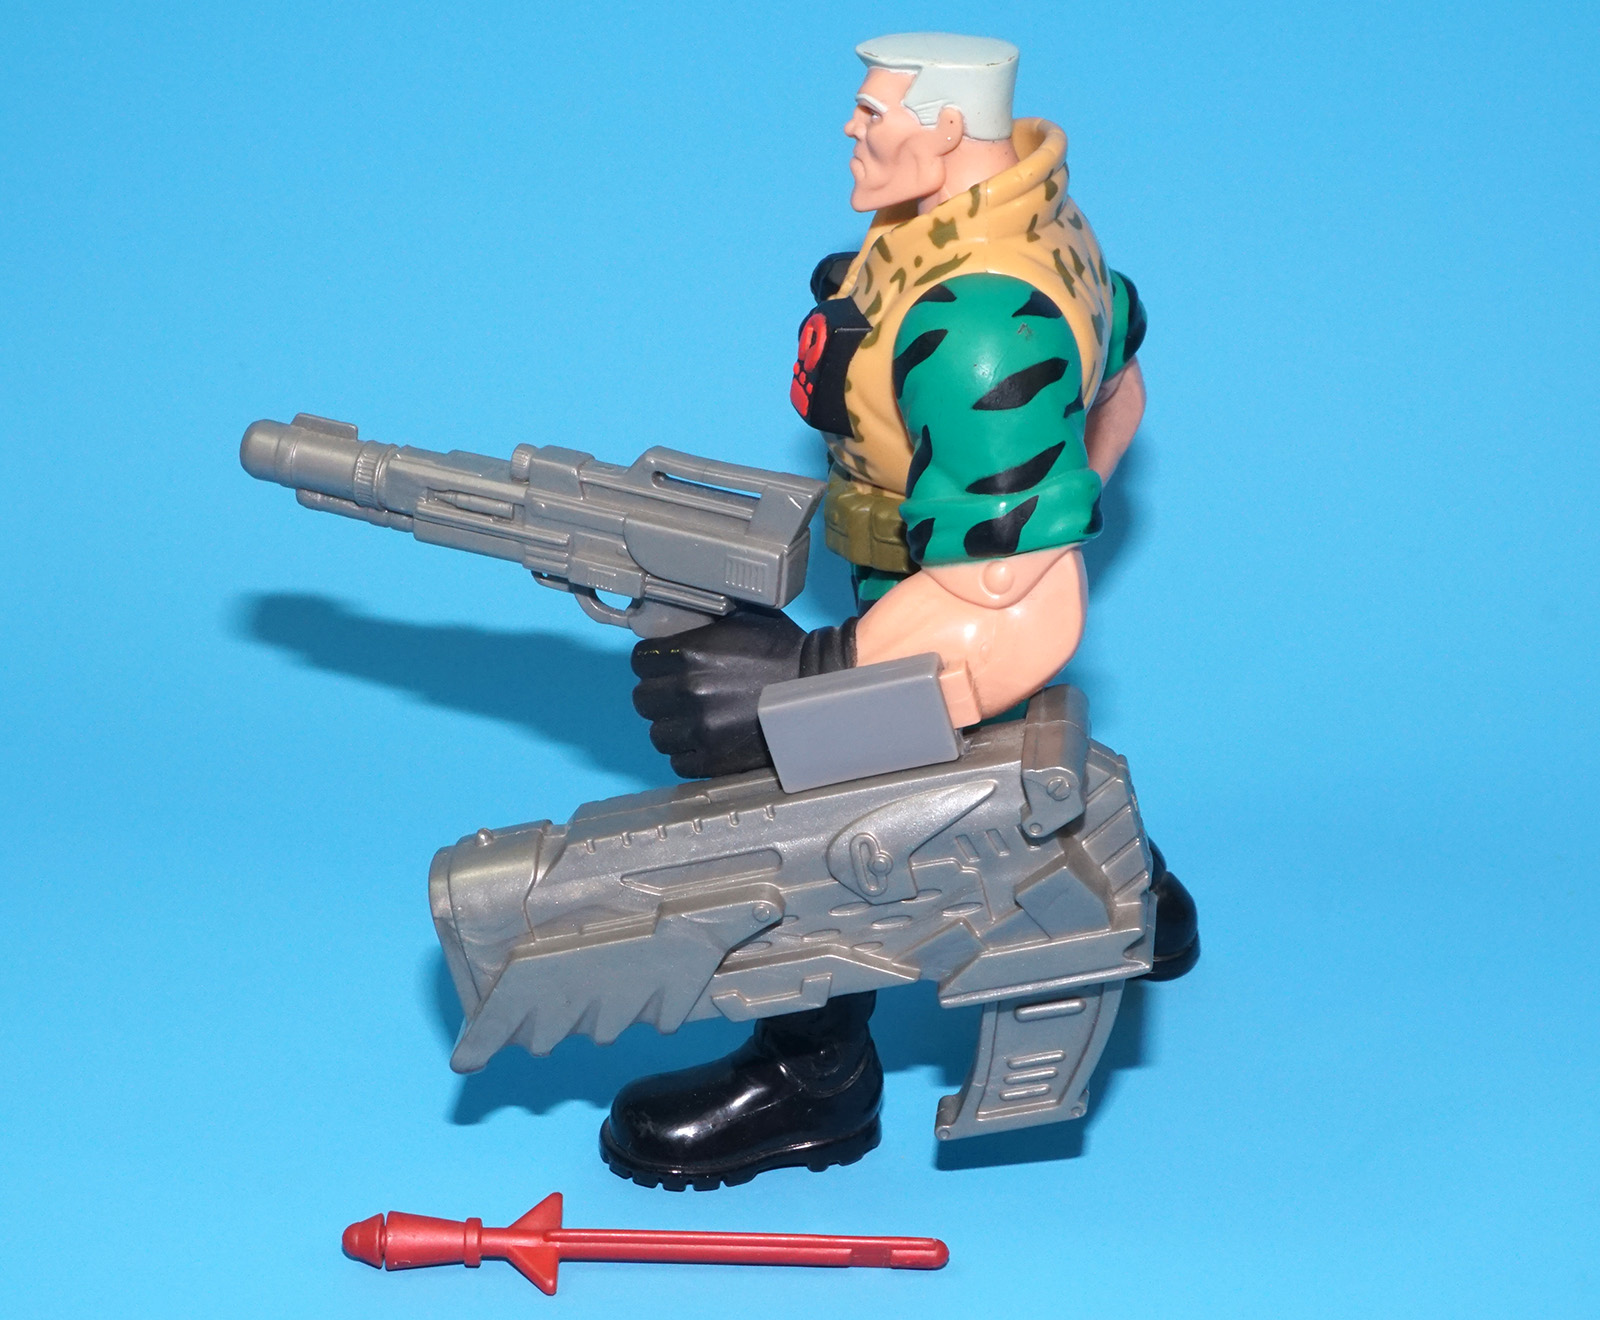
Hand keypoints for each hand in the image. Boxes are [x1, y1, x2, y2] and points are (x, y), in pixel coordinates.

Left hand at [631, 610, 853, 778]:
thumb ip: (701, 627)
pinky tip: (706, 741)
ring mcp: (700, 728)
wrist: (819, 687)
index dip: (652, 664)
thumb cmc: (783, 650)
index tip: (665, 668)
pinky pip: (679, 761)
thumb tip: (672, 627)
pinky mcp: (713, 759)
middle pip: (643, 699)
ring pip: (658, 734)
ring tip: (694, 721)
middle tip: (679, 695)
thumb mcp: (739, 619)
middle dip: (659, 696)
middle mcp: (689, 691)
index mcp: (690, 653)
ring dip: (672, 727)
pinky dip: (689, 753)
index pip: (640, 661)